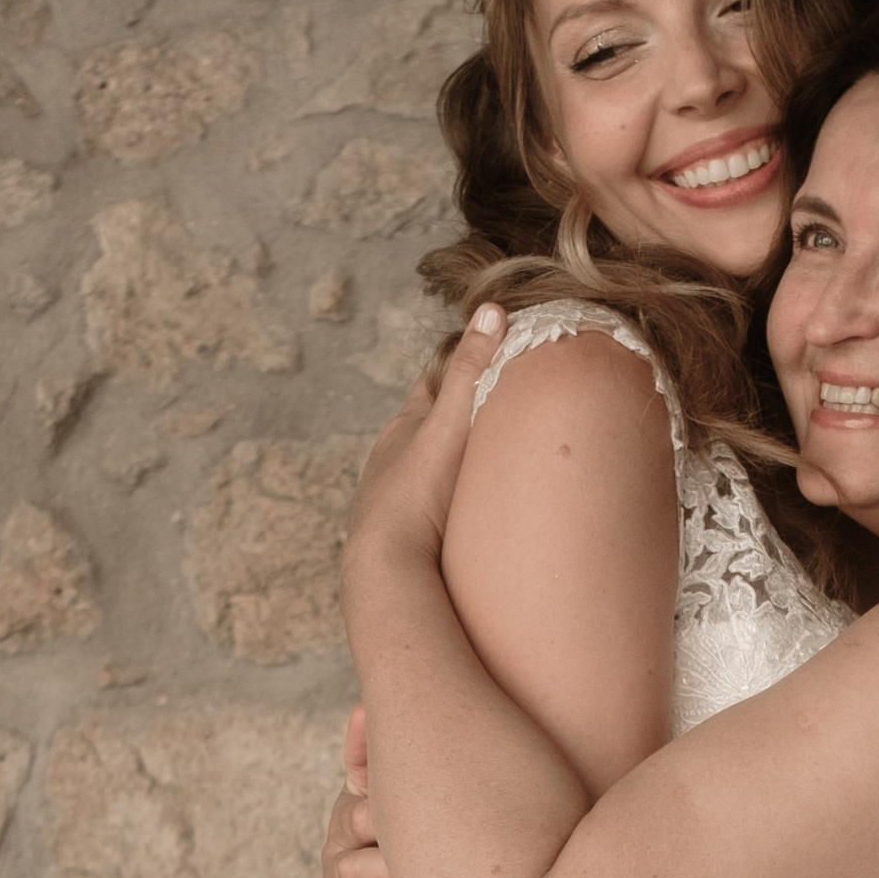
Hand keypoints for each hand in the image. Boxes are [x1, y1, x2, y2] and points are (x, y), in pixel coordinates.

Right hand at [321, 707, 419, 877]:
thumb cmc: (417, 846)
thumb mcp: (400, 800)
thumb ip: (382, 760)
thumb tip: (364, 707)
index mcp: (348, 826)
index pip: (357, 817)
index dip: (385, 819)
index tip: (415, 822)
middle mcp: (338, 869)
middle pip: (353, 867)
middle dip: (394, 868)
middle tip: (434, 867)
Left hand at [343, 302, 503, 559]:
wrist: (385, 567)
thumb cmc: (417, 494)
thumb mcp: (449, 425)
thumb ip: (471, 371)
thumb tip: (492, 310)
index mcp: (404, 428)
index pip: (431, 385)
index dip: (456, 368)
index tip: (483, 357)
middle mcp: (390, 460)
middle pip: (423, 428)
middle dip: (451, 418)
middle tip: (487, 413)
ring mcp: (389, 500)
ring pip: (419, 472)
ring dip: (443, 467)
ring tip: (475, 469)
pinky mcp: (397, 538)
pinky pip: (423, 511)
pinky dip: (439, 504)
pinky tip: (455, 517)